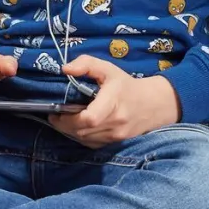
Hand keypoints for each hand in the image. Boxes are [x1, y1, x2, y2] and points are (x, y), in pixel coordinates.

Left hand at [49, 55, 179, 146]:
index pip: (89, 119)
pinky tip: (77, 127)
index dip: (69, 119)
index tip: (57, 111)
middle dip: (64, 125)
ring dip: (70, 132)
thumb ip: (86, 64)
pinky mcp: (115, 142)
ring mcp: (116, 135)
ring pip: (85, 139)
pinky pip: (92, 144)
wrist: (153, 104)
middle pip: (82, 131)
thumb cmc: (126, 85)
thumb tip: (65, 69)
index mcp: (113, 102)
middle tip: (55, 115)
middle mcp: (116, 122)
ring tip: (64, 120)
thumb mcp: (108, 69)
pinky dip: (81, 137)